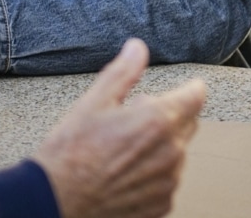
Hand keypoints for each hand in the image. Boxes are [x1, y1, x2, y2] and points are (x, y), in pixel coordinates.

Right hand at [35, 38, 207, 217]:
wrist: (54, 199)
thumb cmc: (70, 153)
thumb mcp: (94, 102)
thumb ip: (123, 72)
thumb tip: (138, 48)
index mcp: (158, 122)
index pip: (196, 96)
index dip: (190, 88)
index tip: (185, 88)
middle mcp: (170, 153)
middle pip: (189, 123)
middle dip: (169, 116)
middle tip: (135, 118)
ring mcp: (167, 182)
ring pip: (177, 153)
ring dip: (161, 146)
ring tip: (125, 148)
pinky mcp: (161, 205)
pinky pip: (167, 180)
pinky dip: (154, 174)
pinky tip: (126, 172)